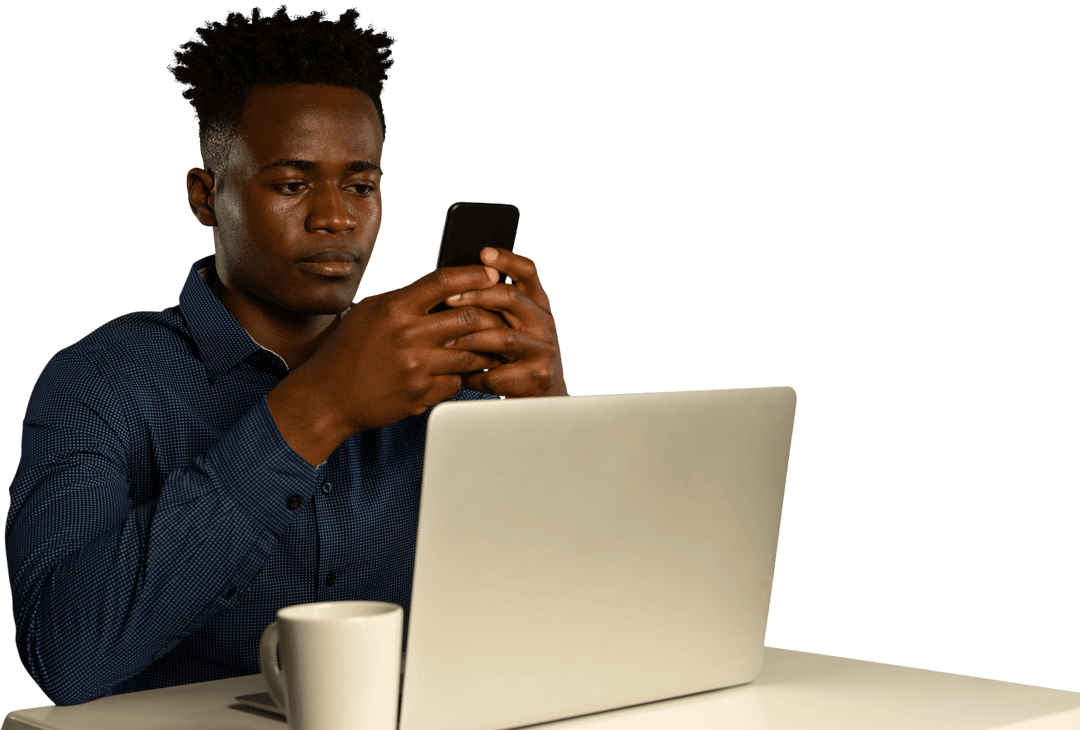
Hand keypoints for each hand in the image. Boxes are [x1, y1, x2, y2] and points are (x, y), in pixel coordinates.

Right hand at [272, 264, 509, 458]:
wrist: (327, 396)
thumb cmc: (347, 350)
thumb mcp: (370, 312)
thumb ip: (405, 300)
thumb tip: (444, 288)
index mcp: (394, 308)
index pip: (444, 281)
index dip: (473, 275)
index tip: (493, 274)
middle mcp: (407, 335)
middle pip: (468, 317)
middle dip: (490, 315)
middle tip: (502, 315)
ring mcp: (416, 366)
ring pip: (470, 353)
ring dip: (484, 350)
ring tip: (492, 345)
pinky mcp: (421, 393)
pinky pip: (457, 381)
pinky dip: (462, 375)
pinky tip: (463, 371)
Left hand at [441, 247, 568, 397]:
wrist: (544, 402)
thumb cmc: (518, 360)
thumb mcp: (514, 328)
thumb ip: (494, 309)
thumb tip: (449, 288)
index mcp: (538, 306)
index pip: (527, 273)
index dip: (507, 260)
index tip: (483, 252)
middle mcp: (544, 324)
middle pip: (511, 299)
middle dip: (476, 296)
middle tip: (448, 299)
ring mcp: (542, 351)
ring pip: (503, 338)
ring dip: (470, 338)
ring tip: (444, 341)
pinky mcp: (535, 378)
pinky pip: (496, 374)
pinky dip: (473, 374)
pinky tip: (457, 374)